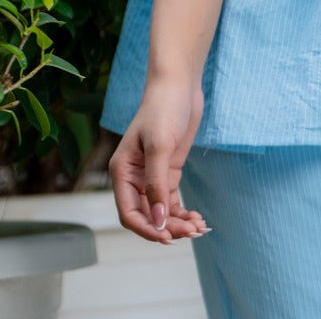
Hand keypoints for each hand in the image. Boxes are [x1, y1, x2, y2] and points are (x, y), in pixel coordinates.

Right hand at [109, 77, 210, 243]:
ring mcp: (151, 175)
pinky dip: (183, 212)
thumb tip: (158, 222)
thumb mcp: (160, 146)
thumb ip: (157, 185)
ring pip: (161, 212)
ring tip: (199, 227)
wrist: (179, 83)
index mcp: (121, 171)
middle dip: (168, 228)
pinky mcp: (168, 171)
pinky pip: (171, 201)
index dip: (147, 229)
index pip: (128, 213)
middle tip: (192, 231)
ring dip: (178, 223)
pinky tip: (198, 217)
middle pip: (147, 216)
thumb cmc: (164, 108)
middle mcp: (133, 177)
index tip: (168, 237)